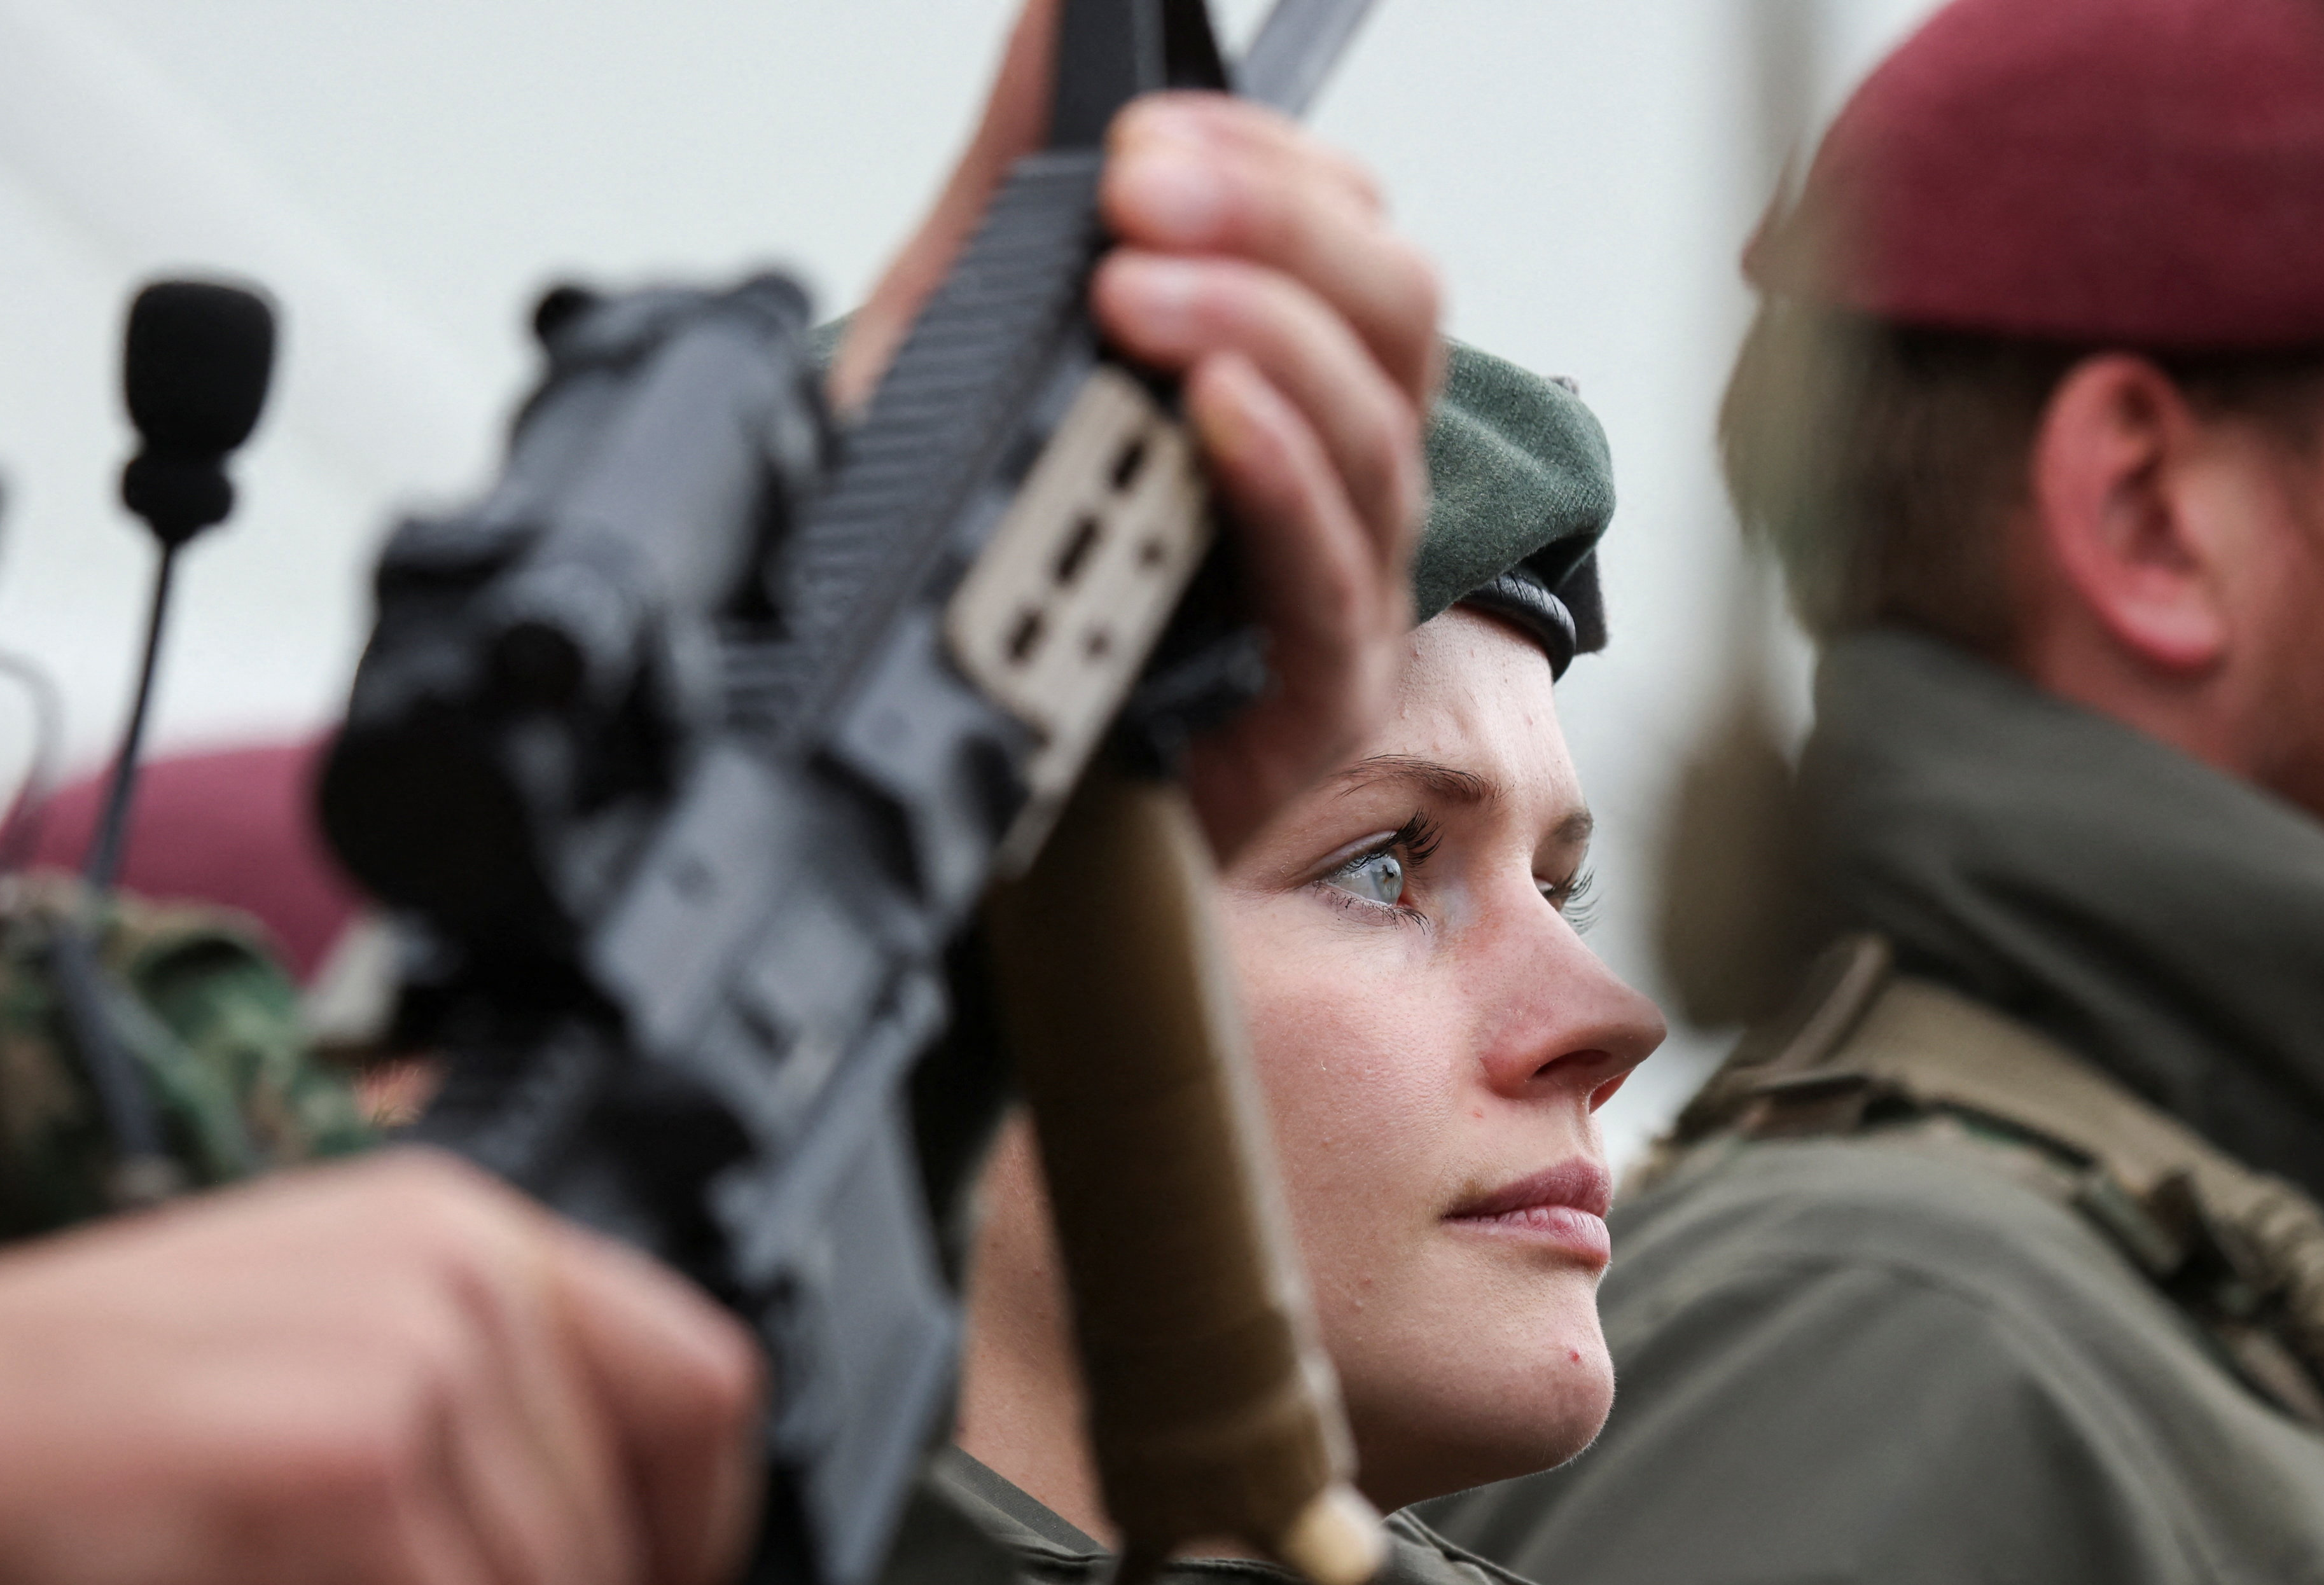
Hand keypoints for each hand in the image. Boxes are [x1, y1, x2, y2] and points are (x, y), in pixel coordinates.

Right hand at [0, 1151, 762, 1584]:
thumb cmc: (42, 1441)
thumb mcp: (292, 1353)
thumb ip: (443, 1404)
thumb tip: (573, 1555)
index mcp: (453, 1228)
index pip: (702, 1388)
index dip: (685, 1543)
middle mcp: (451, 1272)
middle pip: (622, 1547)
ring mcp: (400, 1372)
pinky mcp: (336, 1491)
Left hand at [831, 0, 1440, 863]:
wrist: (928, 770)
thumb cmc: (978, 571)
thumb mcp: (962, 346)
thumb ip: (1021, 184)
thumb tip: (1058, 13)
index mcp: (1279, 376)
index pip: (1349, 234)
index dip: (1269, 166)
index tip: (1144, 138)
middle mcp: (1331, 471)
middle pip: (1395, 309)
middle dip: (1274, 227)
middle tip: (1141, 193)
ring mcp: (1337, 582)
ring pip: (1379, 425)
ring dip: (1263, 332)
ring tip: (1140, 292)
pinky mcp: (1312, 693)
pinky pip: (1332, 569)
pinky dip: (1276, 474)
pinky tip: (1210, 414)